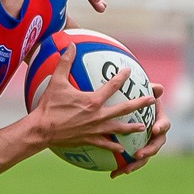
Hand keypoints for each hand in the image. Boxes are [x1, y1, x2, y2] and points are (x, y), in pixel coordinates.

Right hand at [32, 47, 152, 150]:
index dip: (122, 77)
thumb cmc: (49, 106)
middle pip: (124, 109)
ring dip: (132, 127)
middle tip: (151, 100)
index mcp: (93, 101)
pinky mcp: (89, 140)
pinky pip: (105, 144)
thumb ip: (65, 62)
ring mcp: (95, 129)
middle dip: (139, 104)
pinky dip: (114, 146)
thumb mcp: (56, 81)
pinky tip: (121, 148)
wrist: (42, 130)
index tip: (129, 71)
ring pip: (118, 128)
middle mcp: (98, 116)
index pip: (112, 86)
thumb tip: (71, 45)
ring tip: (143, 127)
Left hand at [111, 84, 171, 177]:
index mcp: (159, 122)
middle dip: (148, 151)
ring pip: (143, 158)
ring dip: (135, 164)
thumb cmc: (139, 100)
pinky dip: (123, 168)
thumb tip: (159, 88)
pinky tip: (113, 175)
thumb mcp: (144, 93)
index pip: (164, 124)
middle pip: (156, 146)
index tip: (156, 129)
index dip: (162, 127)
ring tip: (125, 170)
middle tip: (139, 154)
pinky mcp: (136, 153)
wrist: (131, 111)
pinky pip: (131, 162)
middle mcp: (155, 136)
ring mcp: (146, 146)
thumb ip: (151, 90)